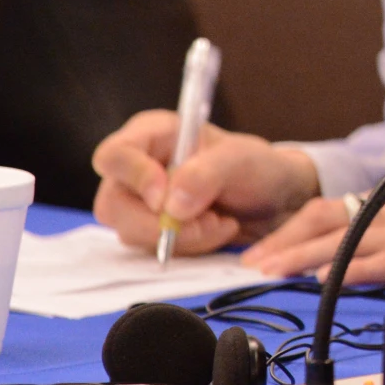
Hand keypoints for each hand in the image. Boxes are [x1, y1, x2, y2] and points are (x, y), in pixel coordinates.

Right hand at [91, 111, 319, 255]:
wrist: (272, 200)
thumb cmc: (254, 167)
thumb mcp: (241, 160)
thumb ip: (207, 173)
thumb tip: (171, 205)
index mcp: (151, 134)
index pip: (114, 155)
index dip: (136, 180)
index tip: (168, 201)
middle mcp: (136, 168)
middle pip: (113, 206)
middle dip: (161, 224)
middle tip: (209, 221)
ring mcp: (139, 202)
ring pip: (133, 233)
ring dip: (183, 238)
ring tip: (221, 222)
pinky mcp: (150, 230)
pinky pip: (152, 250)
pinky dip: (188, 247)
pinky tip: (215, 230)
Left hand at [240, 182, 384, 284]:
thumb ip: (382, 242)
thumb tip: (331, 264)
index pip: (328, 210)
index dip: (289, 232)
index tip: (260, 255)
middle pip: (331, 220)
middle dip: (287, 244)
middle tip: (255, 266)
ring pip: (354, 239)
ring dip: (311, 257)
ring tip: (279, 273)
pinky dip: (361, 268)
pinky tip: (335, 278)